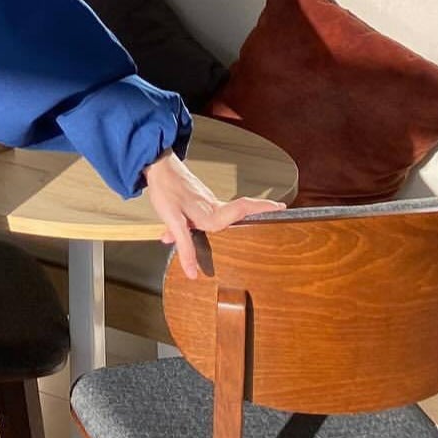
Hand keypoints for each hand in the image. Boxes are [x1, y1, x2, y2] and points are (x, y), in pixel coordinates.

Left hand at [143, 152, 285, 278]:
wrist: (156, 165)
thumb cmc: (165, 190)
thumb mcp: (173, 220)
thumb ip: (184, 245)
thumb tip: (192, 272)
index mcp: (211, 213)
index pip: (242, 209)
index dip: (262, 209)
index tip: (281, 208)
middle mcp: (213, 206)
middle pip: (240, 210)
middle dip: (258, 210)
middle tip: (278, 210)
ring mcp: (207, 200)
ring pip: (224, 210)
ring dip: (241, 212)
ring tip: (259, 213)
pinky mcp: (199, 197)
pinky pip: (211, 209)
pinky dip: (215, 215)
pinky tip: (201, 223)